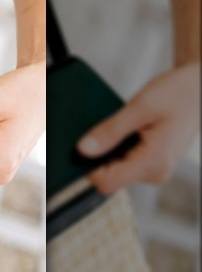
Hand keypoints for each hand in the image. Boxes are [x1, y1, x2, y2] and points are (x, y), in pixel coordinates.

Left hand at [77, 62, 199, 193]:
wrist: (201, 89)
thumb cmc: (178, 93)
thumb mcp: (140, 107)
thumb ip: (110, 131)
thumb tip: (83, 150)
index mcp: (154, 163)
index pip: (106, 183)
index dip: (87, 168)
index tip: (81, 146)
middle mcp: (155, 173)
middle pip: (109, 177)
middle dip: (97, 157)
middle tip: (98, 129)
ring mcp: (154, 170)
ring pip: (115, 170)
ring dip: (108, 151)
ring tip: (117, 126)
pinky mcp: (152, 163)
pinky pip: (125, 162)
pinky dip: (117, 148)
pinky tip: (122, 130)